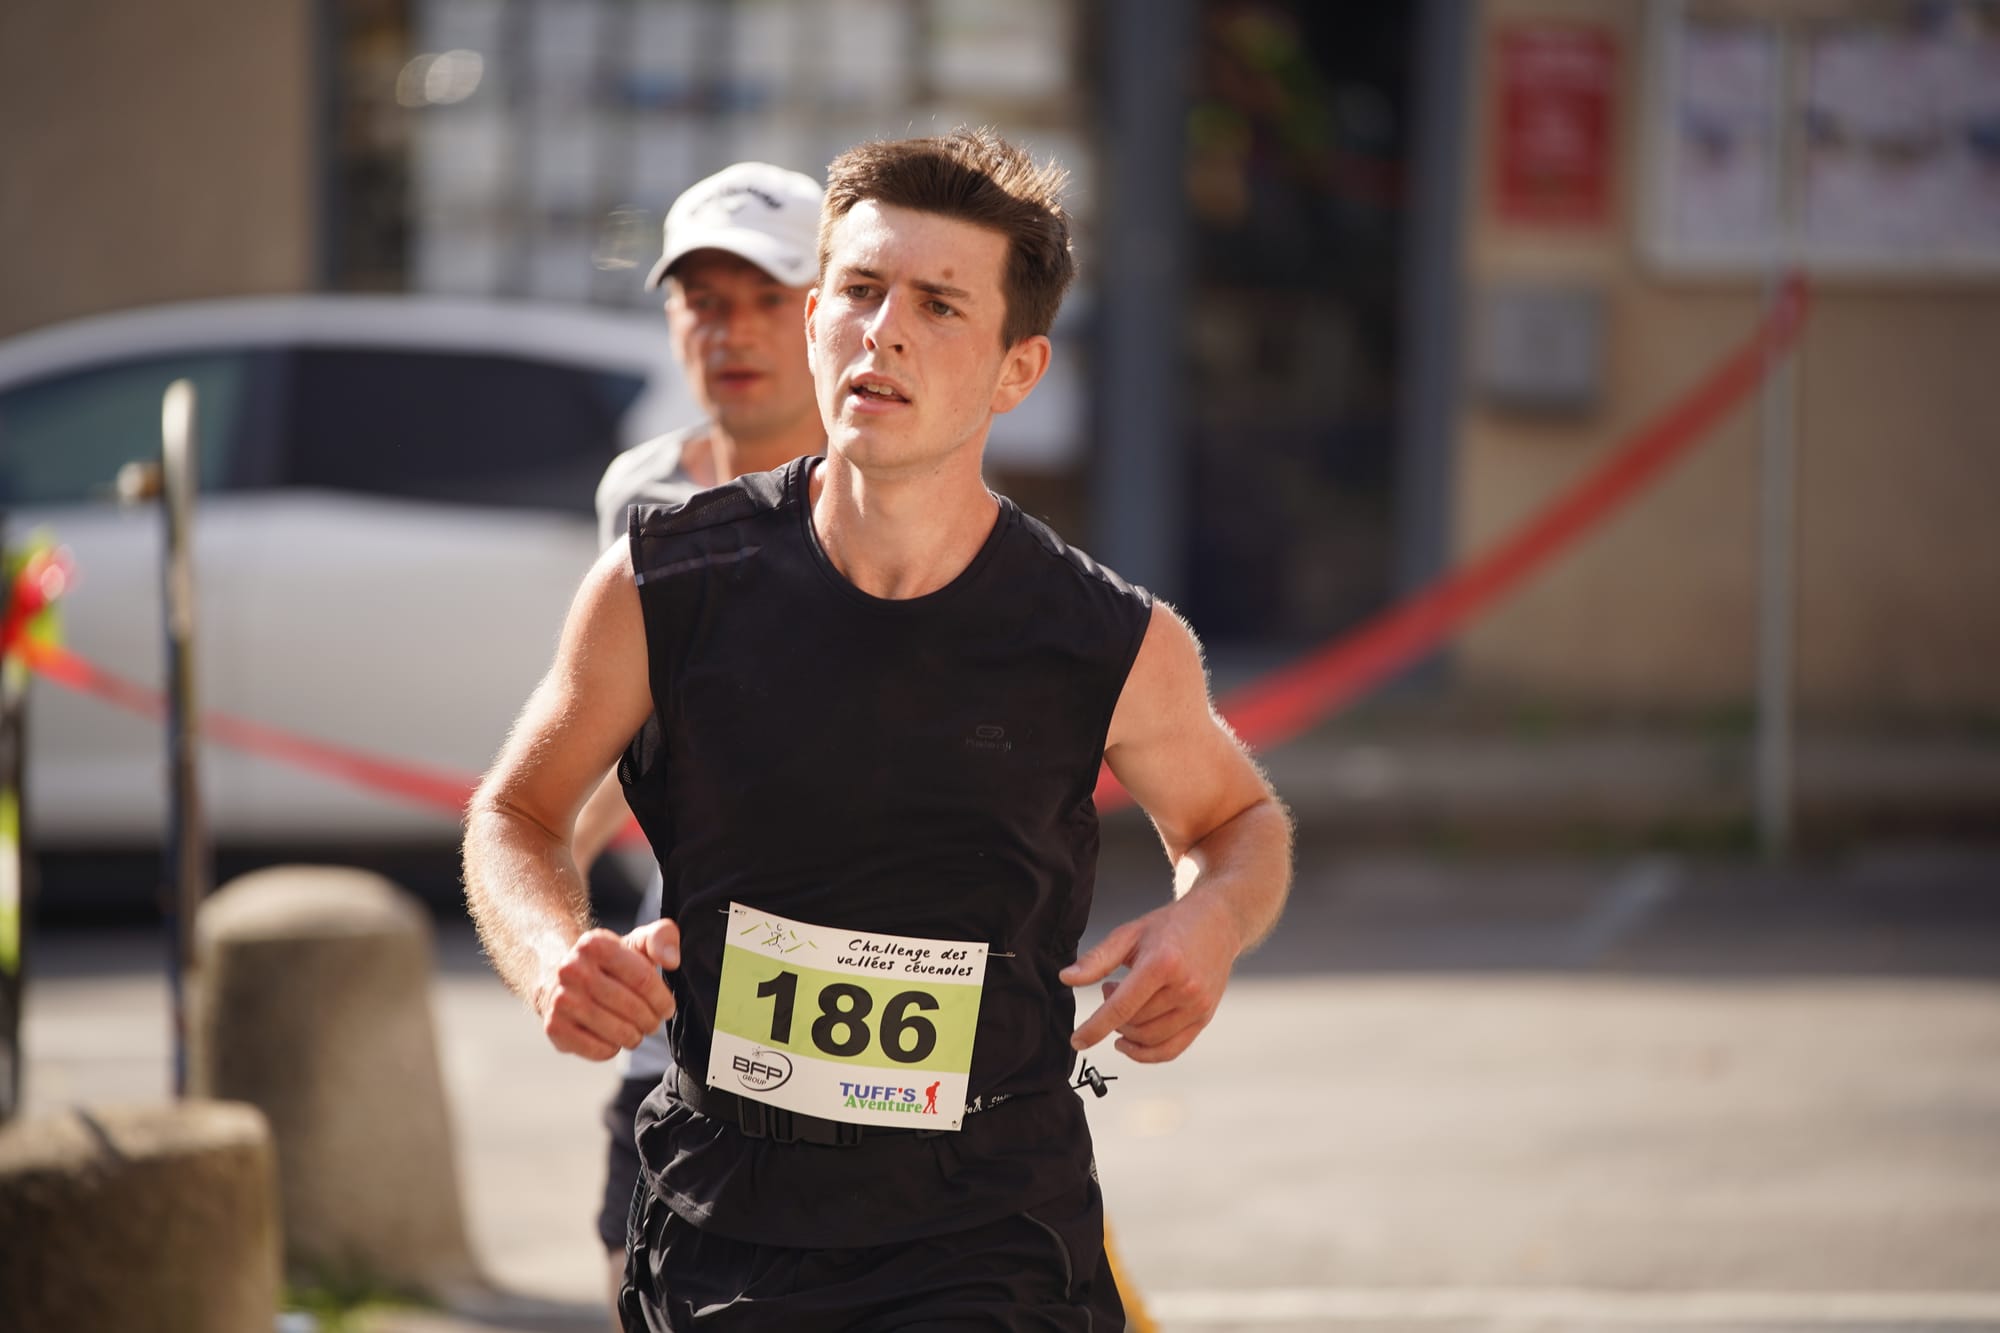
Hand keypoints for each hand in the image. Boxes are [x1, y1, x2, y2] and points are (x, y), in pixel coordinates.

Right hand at [533, 918, 679, 1060]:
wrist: (562, 980)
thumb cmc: (609, 964)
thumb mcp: (636, 942)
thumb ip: (662, 937)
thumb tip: (671, 960)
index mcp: (595, 944)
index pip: (643, 979)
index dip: (662, 999)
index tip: (667, 1008)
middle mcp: (571, 969)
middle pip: (631, 1007)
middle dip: (650, 1020)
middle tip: (652, 1023)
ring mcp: (560, 999)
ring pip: (617, 1031)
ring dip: (634, 1036)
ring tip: (635, 1031)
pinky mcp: (554, 1027)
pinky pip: (597, 1049)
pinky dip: (612, 1049)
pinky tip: (612, 1039)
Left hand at [1060, 894, 1239, 1062]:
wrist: (1218, 922)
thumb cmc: (1172, 925)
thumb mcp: (1130, 934)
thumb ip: (1097, 959)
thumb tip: (1067, 978)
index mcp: (1163, 964)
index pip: (1122, 1007)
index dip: (1095, 1028)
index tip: (1077, 1040)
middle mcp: (1184, 988)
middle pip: (1135, 1024)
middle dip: (1112, 1018)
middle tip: (1109, 991)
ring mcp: (1197, 1006)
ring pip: (1150, 1039)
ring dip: (1127, 1033)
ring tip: (1124, 1007)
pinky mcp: (1205, 1017)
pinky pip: (1171, 1050)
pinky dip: (1147, 1054)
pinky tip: (1130, 1043)